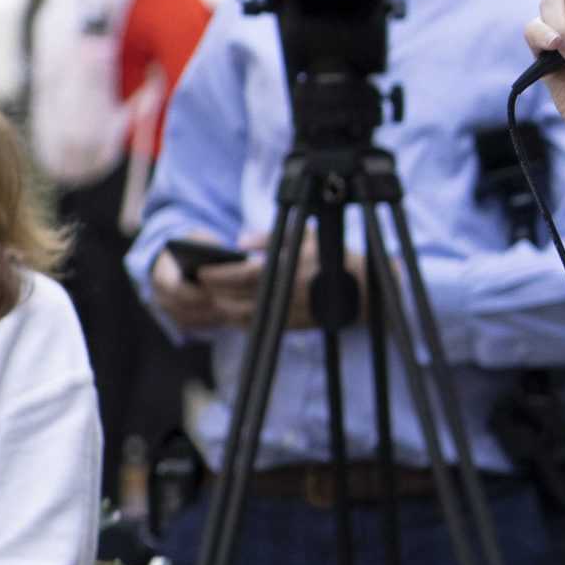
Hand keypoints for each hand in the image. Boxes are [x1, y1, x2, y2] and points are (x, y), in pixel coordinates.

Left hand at [151, 233, 363, 332]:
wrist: (365, 291)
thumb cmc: (335, 258)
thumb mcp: (306, 237)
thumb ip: (269, 239)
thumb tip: (240, 242)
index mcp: (285, 271)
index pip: (240, 276)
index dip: (218, 274)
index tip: (202, 270)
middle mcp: (282, 296)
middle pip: (235, 298)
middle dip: (214, 292)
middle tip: (199, 284)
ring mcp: (285, 315)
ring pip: (242, 317)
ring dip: (222, 308)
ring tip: (211, 298)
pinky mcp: (289, 327)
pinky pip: (256, 326)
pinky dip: (239, 320)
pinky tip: (232, 312)